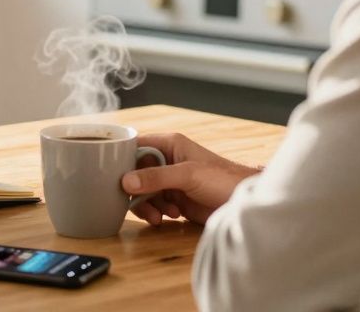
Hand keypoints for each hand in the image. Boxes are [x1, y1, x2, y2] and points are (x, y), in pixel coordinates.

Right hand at [121, 133, 259, 225]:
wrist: (244, 205)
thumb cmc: (223, 179)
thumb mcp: (188, 175)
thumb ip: (156, 177)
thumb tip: (126, 182)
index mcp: (169, 144)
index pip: (135, 146)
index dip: (123, 160)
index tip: (114, 176)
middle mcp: (167, 160)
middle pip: (135, 173)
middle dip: (137, 190)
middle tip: (142, 204)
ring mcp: (170, 180)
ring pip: (143, 191)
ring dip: (148, 204)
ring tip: (163, 215)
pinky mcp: (175, 198)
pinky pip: (154, 204)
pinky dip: (157, 212)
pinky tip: (172, 215)